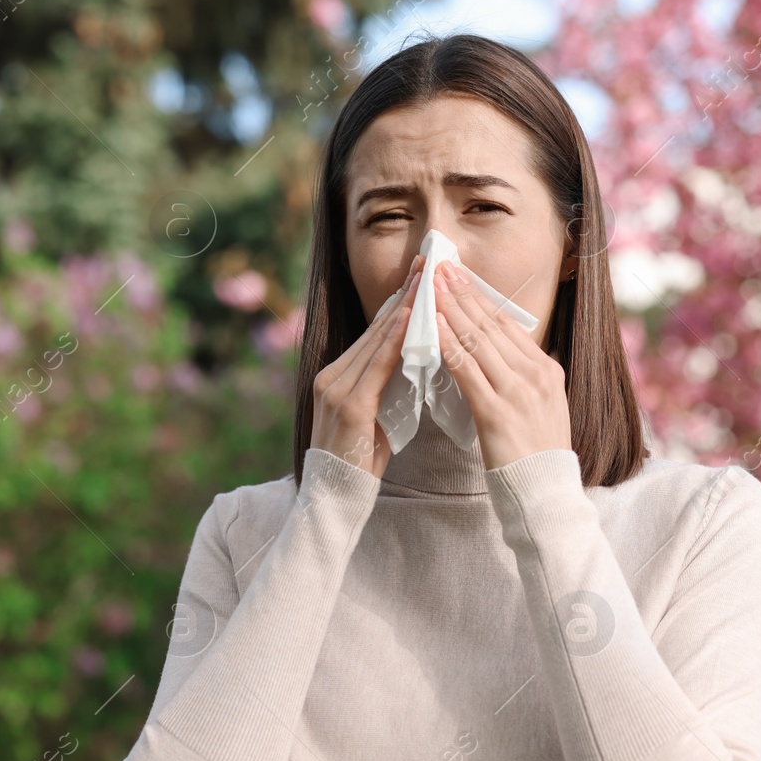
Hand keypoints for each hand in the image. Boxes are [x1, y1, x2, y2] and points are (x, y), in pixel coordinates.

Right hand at [311, 255, 425, 477]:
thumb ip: (389, 387)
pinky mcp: (347, 406)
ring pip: (376, 340)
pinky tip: (412, 320)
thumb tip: (419, 361)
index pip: (375, 332)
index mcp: (338, 375)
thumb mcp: (377, 416)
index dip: (400, 302)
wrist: (334, 500)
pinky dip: (396, 341)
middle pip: (375, 327)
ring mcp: (335, 388)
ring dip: (404, 308)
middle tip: (427, 261)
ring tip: (426, 279)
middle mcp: (332, 375)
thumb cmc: (361, 462)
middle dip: (404, 293)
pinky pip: (377, 367)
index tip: (421, 274)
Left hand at [432, 259, 571, 470]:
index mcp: (547, 370)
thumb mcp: (542, 407)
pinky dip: (448, 345)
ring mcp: (518, 392)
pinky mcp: (497, 413)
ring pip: (477, 341)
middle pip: (491, 325)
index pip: (507, 325)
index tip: (459, 276)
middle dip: (462, 293)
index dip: (480, 298)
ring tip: (430, 287)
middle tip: (440, 268)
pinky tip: (432, 328)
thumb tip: (502, 353)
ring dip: (450, 310)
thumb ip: (524, 378)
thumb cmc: (536, 456)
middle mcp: (535, 375)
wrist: (545, 494)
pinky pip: (468, 371)